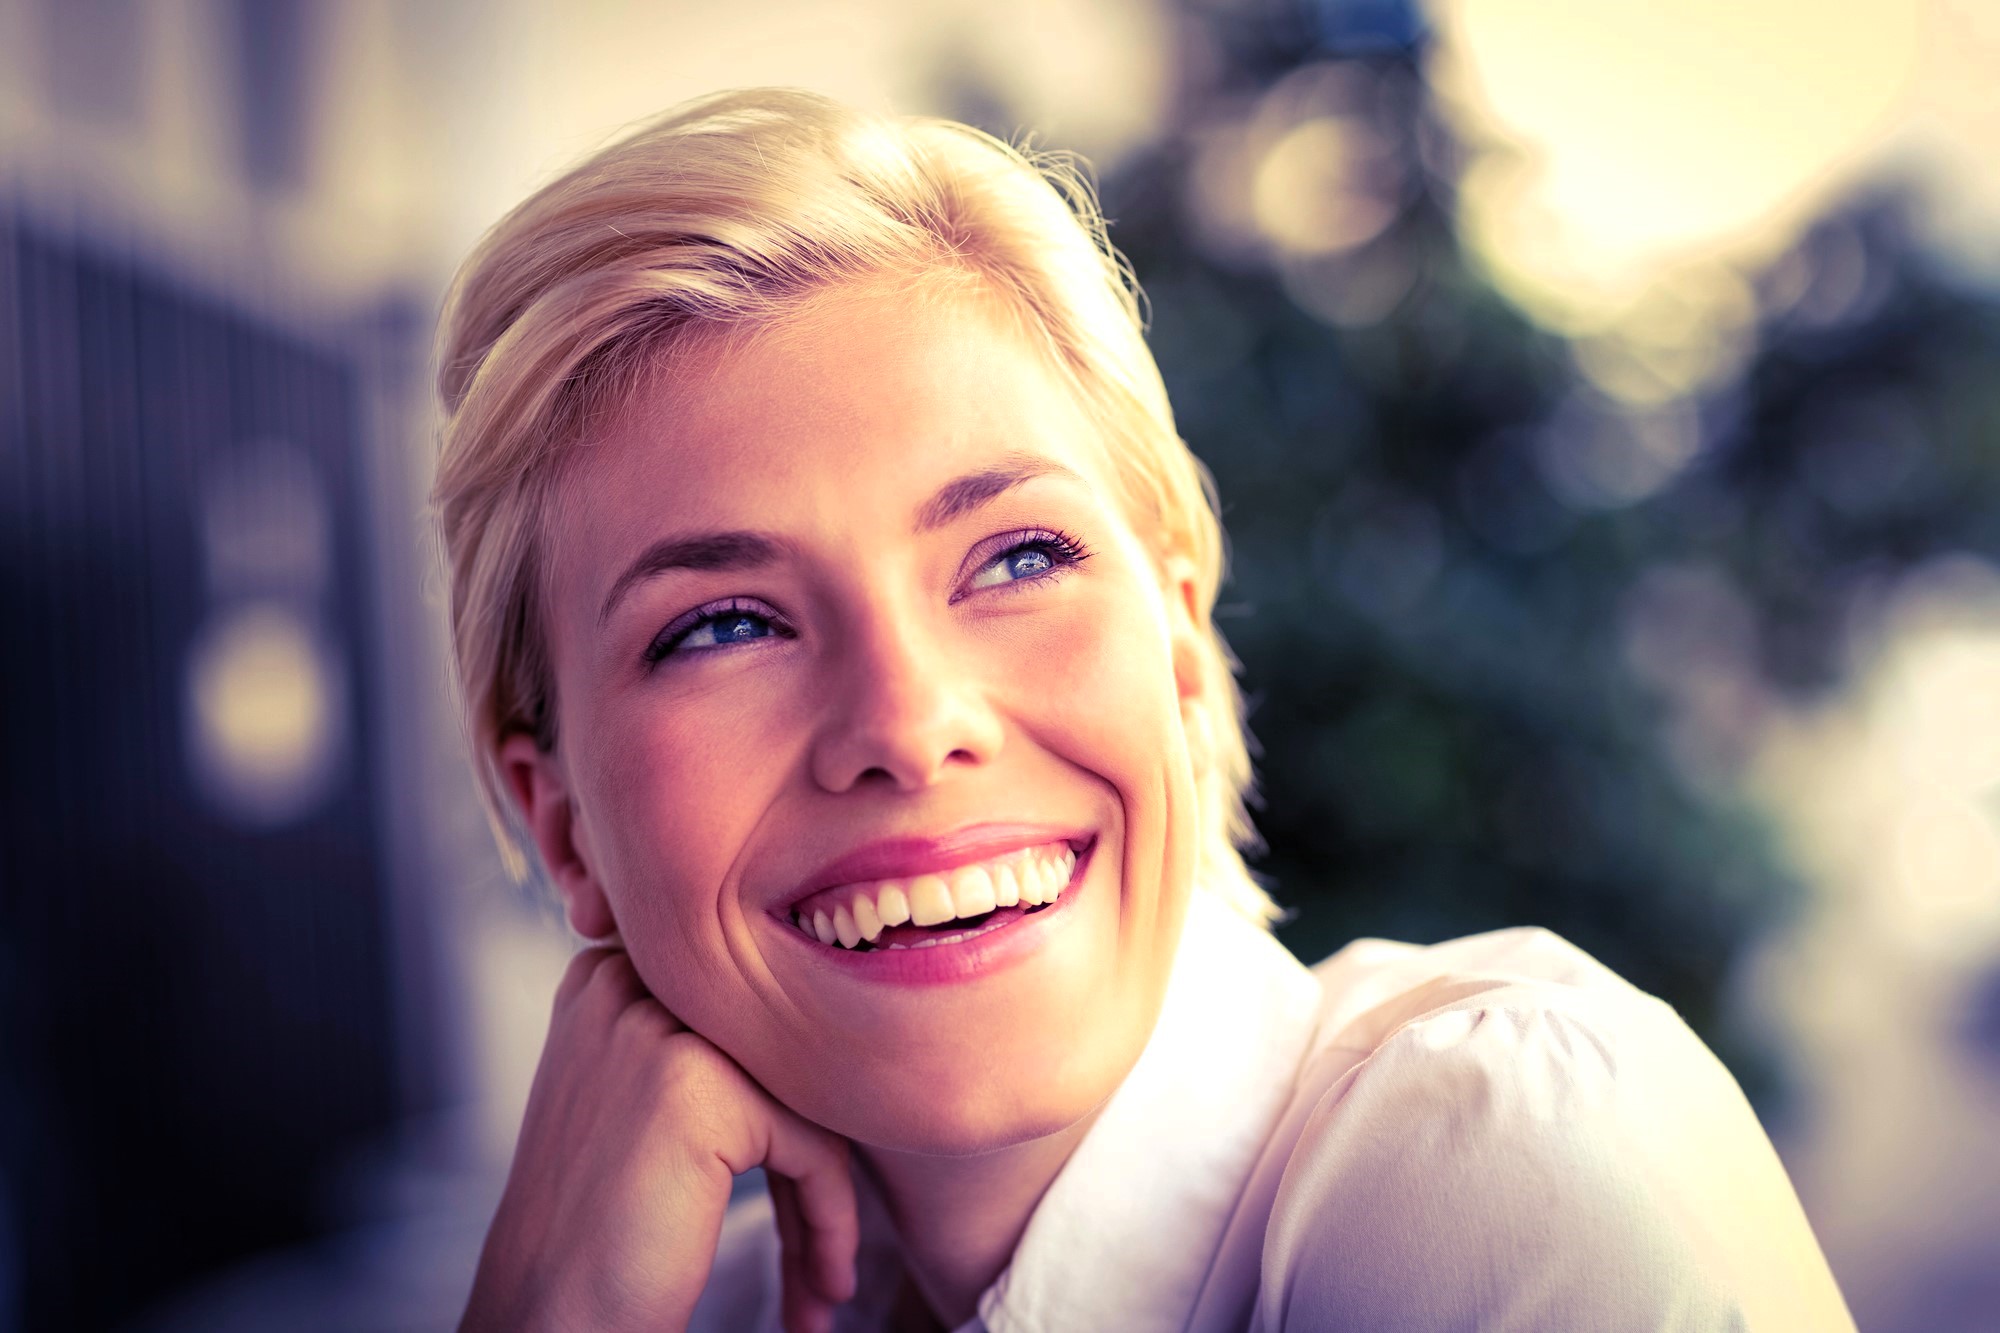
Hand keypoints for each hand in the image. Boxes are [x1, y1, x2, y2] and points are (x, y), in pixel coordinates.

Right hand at [460, 946, 858, 1332]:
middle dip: (810, 1156)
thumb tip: (819, 1030)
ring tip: (820, 1281)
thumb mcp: (626, 1098)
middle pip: (776, 1055)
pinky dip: (830, 1222)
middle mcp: (622, 987)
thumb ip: (695, 1045)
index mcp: (603, 980)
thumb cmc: (592, 1232)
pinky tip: (821, 1287)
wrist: (547, 1324)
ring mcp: (656, 1028)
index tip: (798, 1190)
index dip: (782, 1106)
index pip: (743, 1017)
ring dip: (826, 1202)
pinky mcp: (696, 1084)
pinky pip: (814, 1144)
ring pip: (804, 1099)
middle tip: (817, 1249)